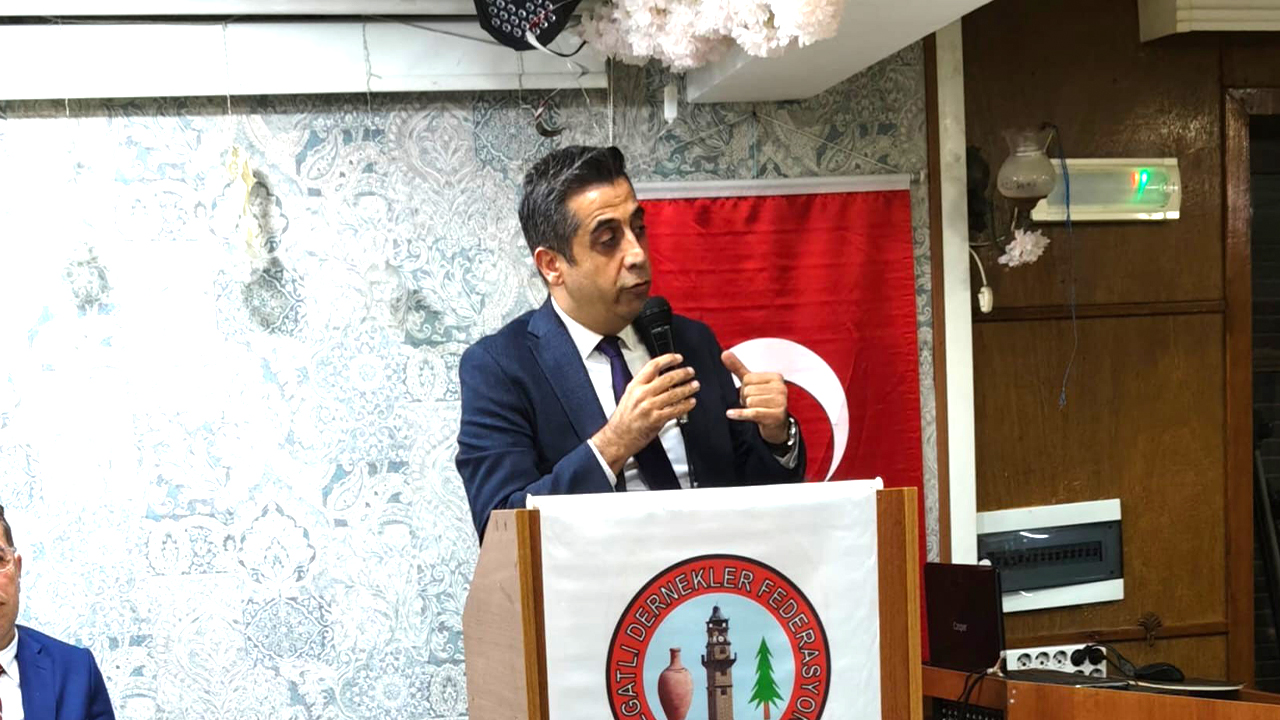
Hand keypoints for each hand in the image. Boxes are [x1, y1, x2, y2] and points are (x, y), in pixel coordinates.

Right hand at [592, 353, 697, 472]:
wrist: (617, 437)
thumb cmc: (624, 419)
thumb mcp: (630, 395)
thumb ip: (644, 385)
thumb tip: (662, 377)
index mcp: (635, 385)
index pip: (653, 366)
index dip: (668, 359)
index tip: (678, 358)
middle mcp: (642, 394)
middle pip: (667, 378)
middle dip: (682, 373)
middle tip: (690, 372)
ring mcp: (649, 407)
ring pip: (673, 393)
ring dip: (687, 388)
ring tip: (695, 385)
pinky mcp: (655, 419)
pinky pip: (675, 410)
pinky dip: (685, 405)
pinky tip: (691, 402)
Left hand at [722, 350, 788, 443]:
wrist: (776, 425)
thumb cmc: (763, 401)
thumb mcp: (751, 383)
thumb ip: (738, 367)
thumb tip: (724, 353)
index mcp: (776, 377)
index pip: (747, 379)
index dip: (745, 389)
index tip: (754, 394)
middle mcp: (781, 388)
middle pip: (748, 390)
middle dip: (746, 399)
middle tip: (755, 405)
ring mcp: (780, 402)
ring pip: (749, 402)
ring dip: (748, 408)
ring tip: (758, 410)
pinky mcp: (776, 416)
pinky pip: (752, 412)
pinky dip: (739, 414)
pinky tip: (730, 414)